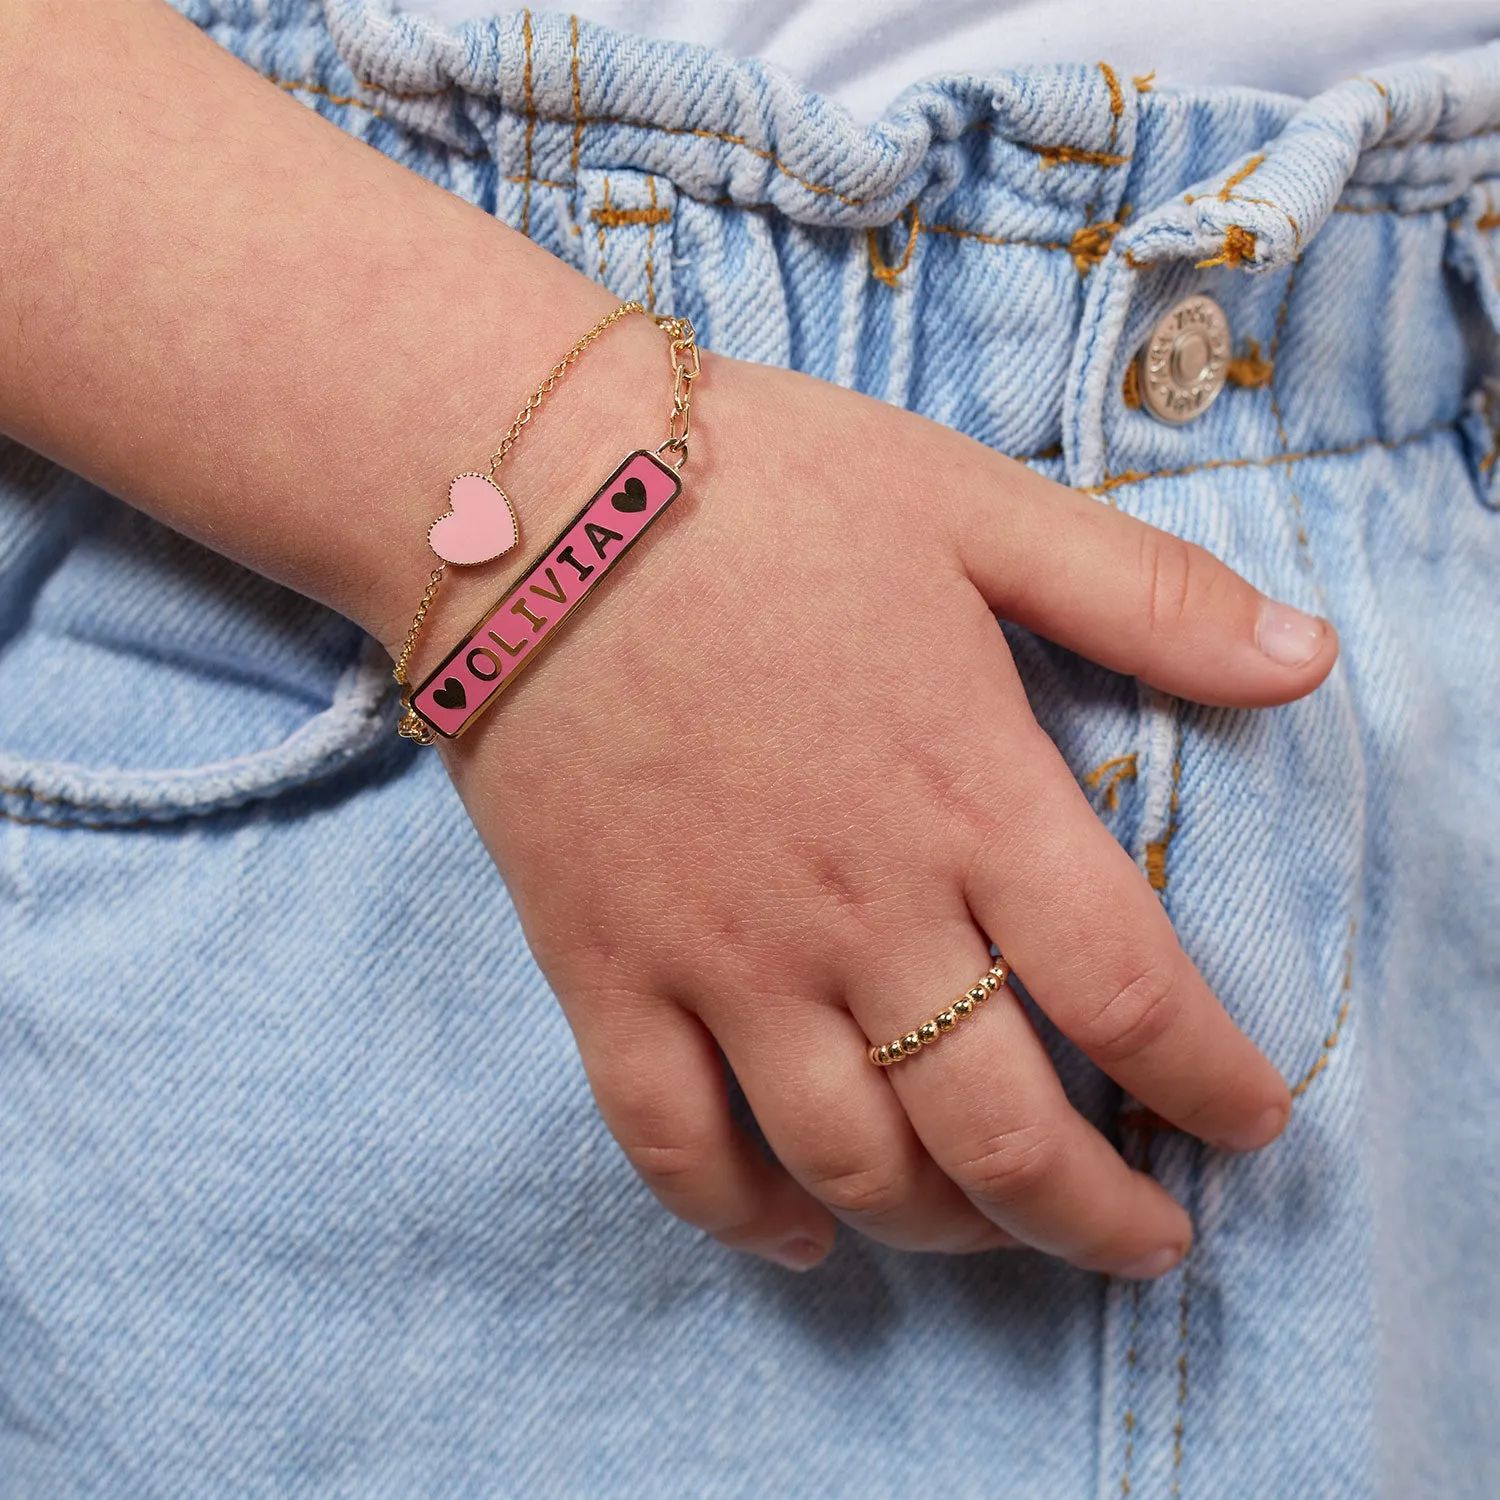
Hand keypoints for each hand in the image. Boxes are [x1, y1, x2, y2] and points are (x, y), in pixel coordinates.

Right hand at [428, 346, 1335, 1278]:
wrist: (534, 497)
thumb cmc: (763, 490)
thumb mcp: (976, 507)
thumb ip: (1148, 595)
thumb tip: (1310, 662)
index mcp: (965, 796)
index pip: (1131, 996)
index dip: (1211, 1088)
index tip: (1246, 1131)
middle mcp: (855, 907)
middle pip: (1000, 1130)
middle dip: (1095, 1219)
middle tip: (1144, 1242)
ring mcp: (719, 952)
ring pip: (848, 1162)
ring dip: (945, 1232)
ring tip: (995, 1234)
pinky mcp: (602, 967)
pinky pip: (670, 1140)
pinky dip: (738, 1216)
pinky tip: (796, 1238)